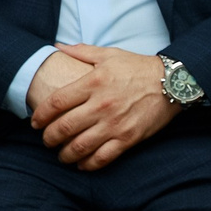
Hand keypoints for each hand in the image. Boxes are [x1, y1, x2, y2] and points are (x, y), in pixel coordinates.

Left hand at [36, 45, 180, 169]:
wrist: (174, 82)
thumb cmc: (139, 68)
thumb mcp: (110, 55)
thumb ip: (81, 51)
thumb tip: (58, 46)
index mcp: (93, 83)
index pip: (56, 103)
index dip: (41, 115)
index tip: (36, 122)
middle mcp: (102, 105)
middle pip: (63, 128)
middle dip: (49, 138)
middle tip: (47, 140)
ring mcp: (115, 123)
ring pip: (79, 146)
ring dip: (65, 154)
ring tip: (62, 154)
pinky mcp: (129, 137)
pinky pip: (102, 157)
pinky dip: (88, 164)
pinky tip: (82, 164)